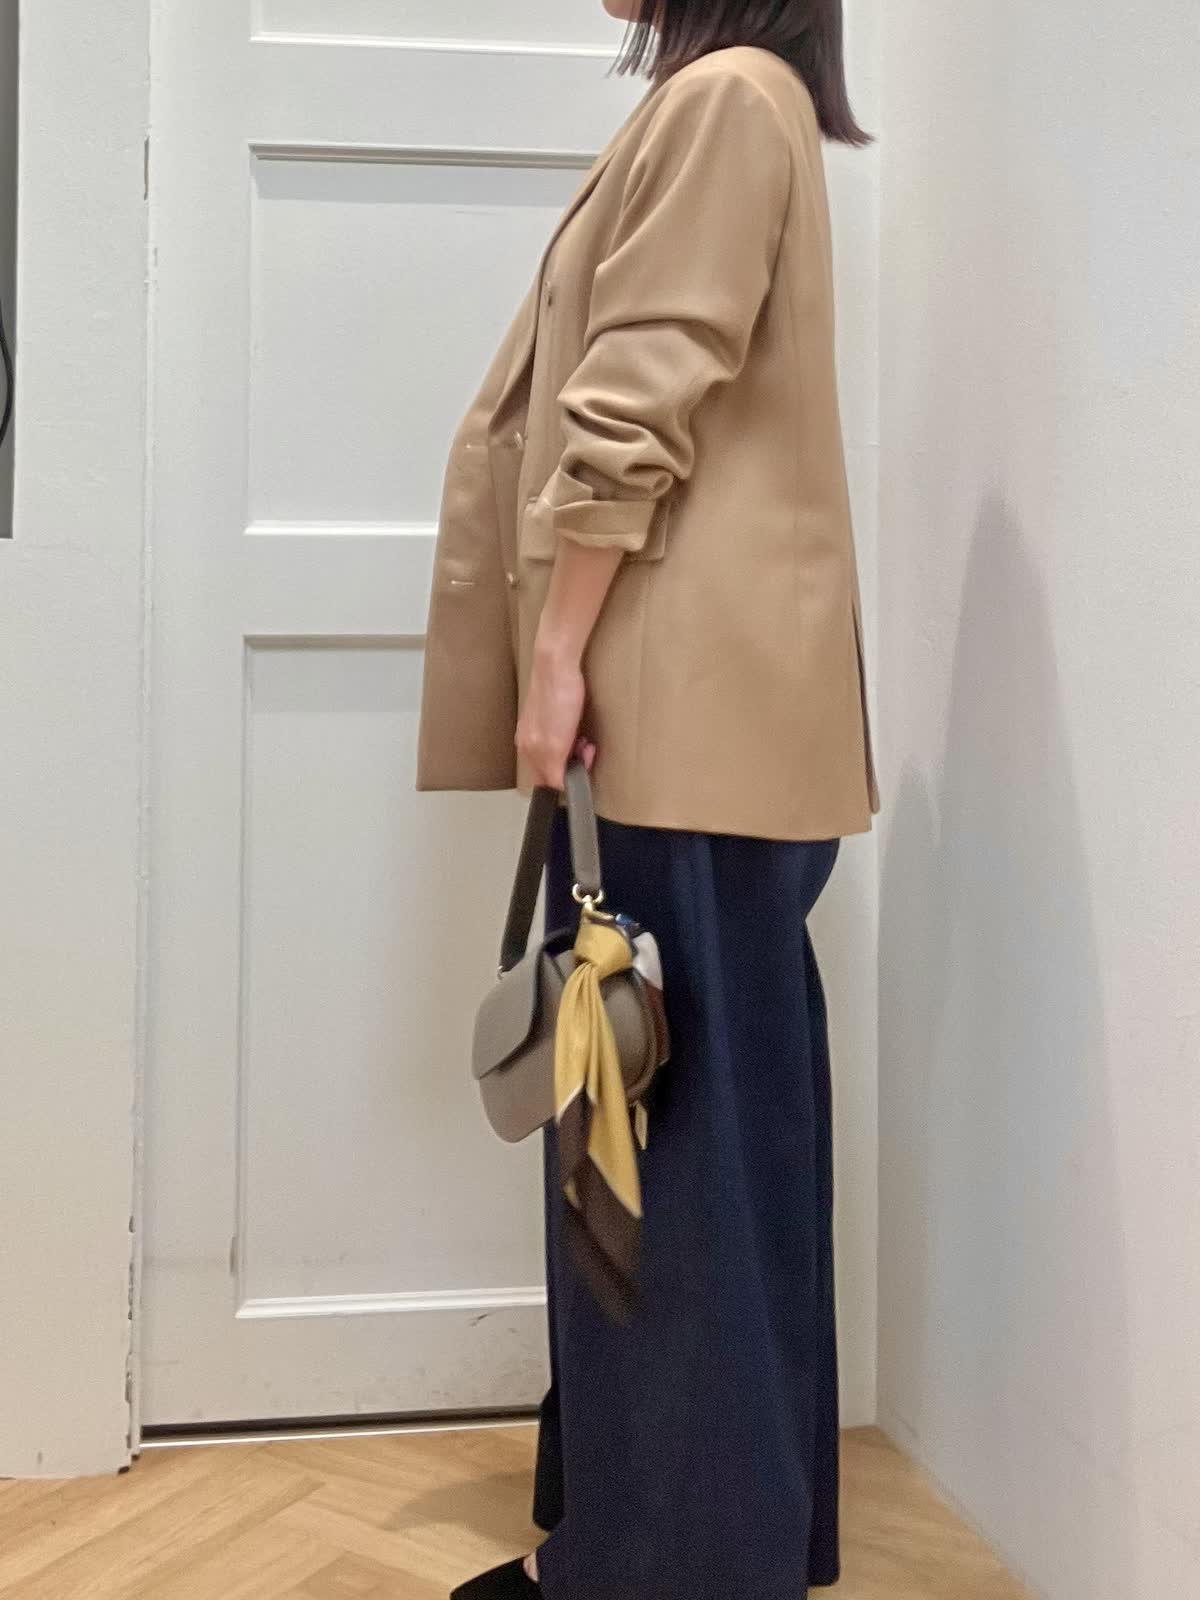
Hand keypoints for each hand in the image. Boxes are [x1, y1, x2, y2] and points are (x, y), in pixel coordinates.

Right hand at [515, 646, 594, 789]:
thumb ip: (554, 771)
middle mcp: (528, 741)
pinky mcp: (545, 713)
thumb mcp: (556, 744)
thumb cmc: (557, 697)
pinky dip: (572, 736)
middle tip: (587, 750)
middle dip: (573, 764)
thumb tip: (557, 788)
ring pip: (558, 753)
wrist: (557, 663)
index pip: (548, 782)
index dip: (569, 778)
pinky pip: (559, 736)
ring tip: (584, 738)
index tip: (583, 767)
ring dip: (574, 750)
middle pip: (553, 768)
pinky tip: (577, 726)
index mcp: (528, 751)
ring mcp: (535, 726)